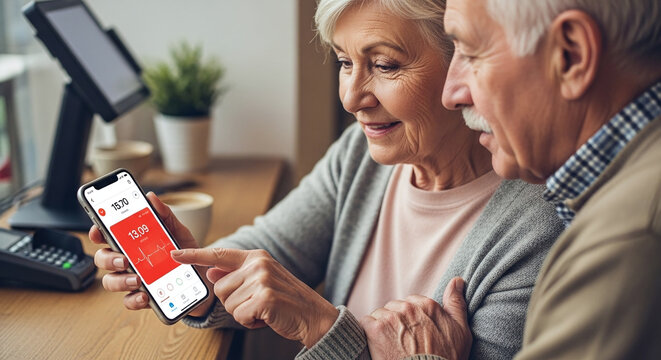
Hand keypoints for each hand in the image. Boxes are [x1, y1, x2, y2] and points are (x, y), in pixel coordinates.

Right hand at [89, 192, 214, 315]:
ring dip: (120, 281)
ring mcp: (133, 279)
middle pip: (103, 259)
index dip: (97, 232)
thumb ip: (165, 216)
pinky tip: (144, 296)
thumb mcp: (179, 232)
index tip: (98, 231)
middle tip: (124, 260)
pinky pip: (128, 301)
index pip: (107, 236)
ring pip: (110, 281)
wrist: (205, 279)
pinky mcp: (142, 297)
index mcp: (133, 243)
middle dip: (108, 259)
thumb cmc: (186, 253)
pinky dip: (133, 299)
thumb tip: (151, 197)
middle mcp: (128, 261)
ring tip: (137, 279)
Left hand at [171, 248, 338, 347]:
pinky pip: (239, 315)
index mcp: (256, 256)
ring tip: (263, 310)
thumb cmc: (285, 300)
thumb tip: (210, 272)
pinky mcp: (264, 297)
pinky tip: (266, 317)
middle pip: (220, 288)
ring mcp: (262, 279)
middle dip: (234, 303)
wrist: (313, 315)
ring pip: (228, 304)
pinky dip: (250, 322)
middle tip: (256, 303)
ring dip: (243, 313)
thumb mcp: (262, 280)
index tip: (175, 255)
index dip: (194, 255)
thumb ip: (237, 274)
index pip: (219, 254)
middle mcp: (258, 264)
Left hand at [359, 278, 471, 359]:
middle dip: (395, 321)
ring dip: (382, 327)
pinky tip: (376, 343)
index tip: (413, 333)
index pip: (410, 303)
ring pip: (379, 314)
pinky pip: (365, 322)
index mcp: (427, 305)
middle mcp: (408, 307)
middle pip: (393, 307)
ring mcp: (391, 318)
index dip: (410, 319)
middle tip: (401, 341)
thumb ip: (456, 303)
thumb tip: (457, 280)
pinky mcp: (376, 329)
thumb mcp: (460, 332)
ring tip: (390, 344)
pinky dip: (368, 332)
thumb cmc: (446, 359)